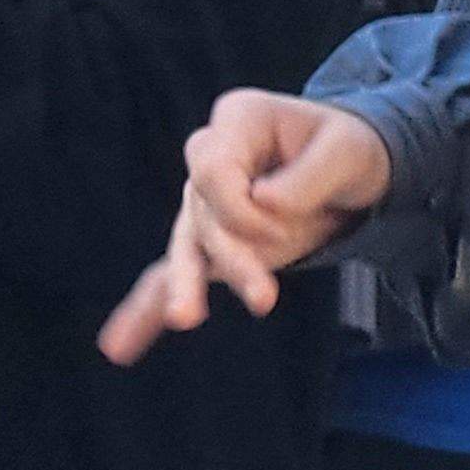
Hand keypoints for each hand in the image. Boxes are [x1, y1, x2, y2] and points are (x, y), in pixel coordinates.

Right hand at [97, 90, 392, 366]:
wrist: (350, 171)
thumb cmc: (351, 150)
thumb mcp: (348, 153)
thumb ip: (309, 176)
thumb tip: (264, 203)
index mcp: (237, 121)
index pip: (213, 167)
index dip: (243, 206)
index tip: (287, 228)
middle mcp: (210, 159)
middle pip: (200, 212)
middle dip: (230, 258)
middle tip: (264, 300)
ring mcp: (204, 204)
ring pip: (186, 247)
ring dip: (184, 285)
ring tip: (183, 318)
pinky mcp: (210, 244)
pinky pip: (165, 276)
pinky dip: (143, 312)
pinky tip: (119, 347)